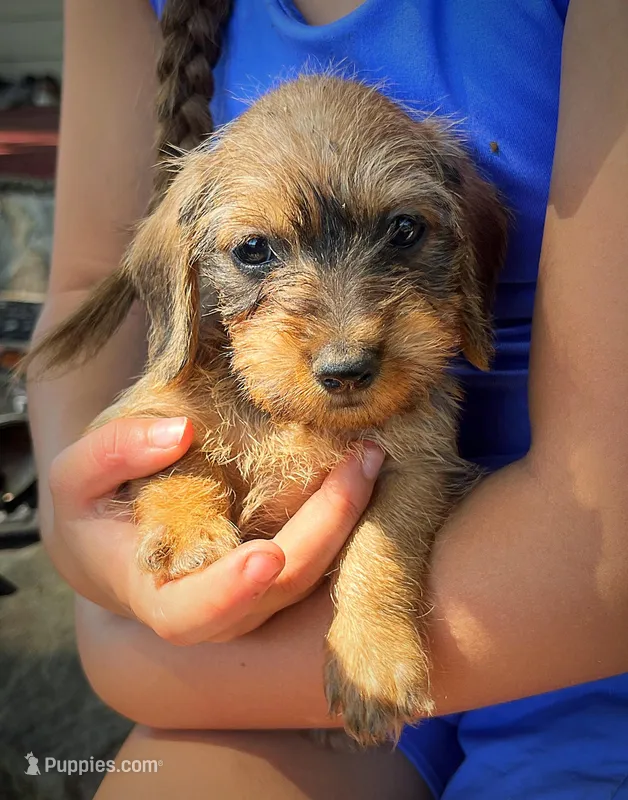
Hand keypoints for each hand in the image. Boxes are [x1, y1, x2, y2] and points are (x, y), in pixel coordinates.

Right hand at [47, 417, 383, 643]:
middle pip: (278, 591)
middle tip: (358, 467)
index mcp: (158, 598)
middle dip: (324, 534)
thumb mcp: (74, 477)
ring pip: (310, 576)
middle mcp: (216, 607)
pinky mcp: (276, 564)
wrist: (115, 534)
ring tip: (369, 458)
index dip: (230, 592)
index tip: (266, 556)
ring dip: (345, 520)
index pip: (194, 614)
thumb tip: (178, 431)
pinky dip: (342, 513)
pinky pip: (317, 550)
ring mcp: (253, 591)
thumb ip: (112, 452)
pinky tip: (362, 466)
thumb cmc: (91, 508)